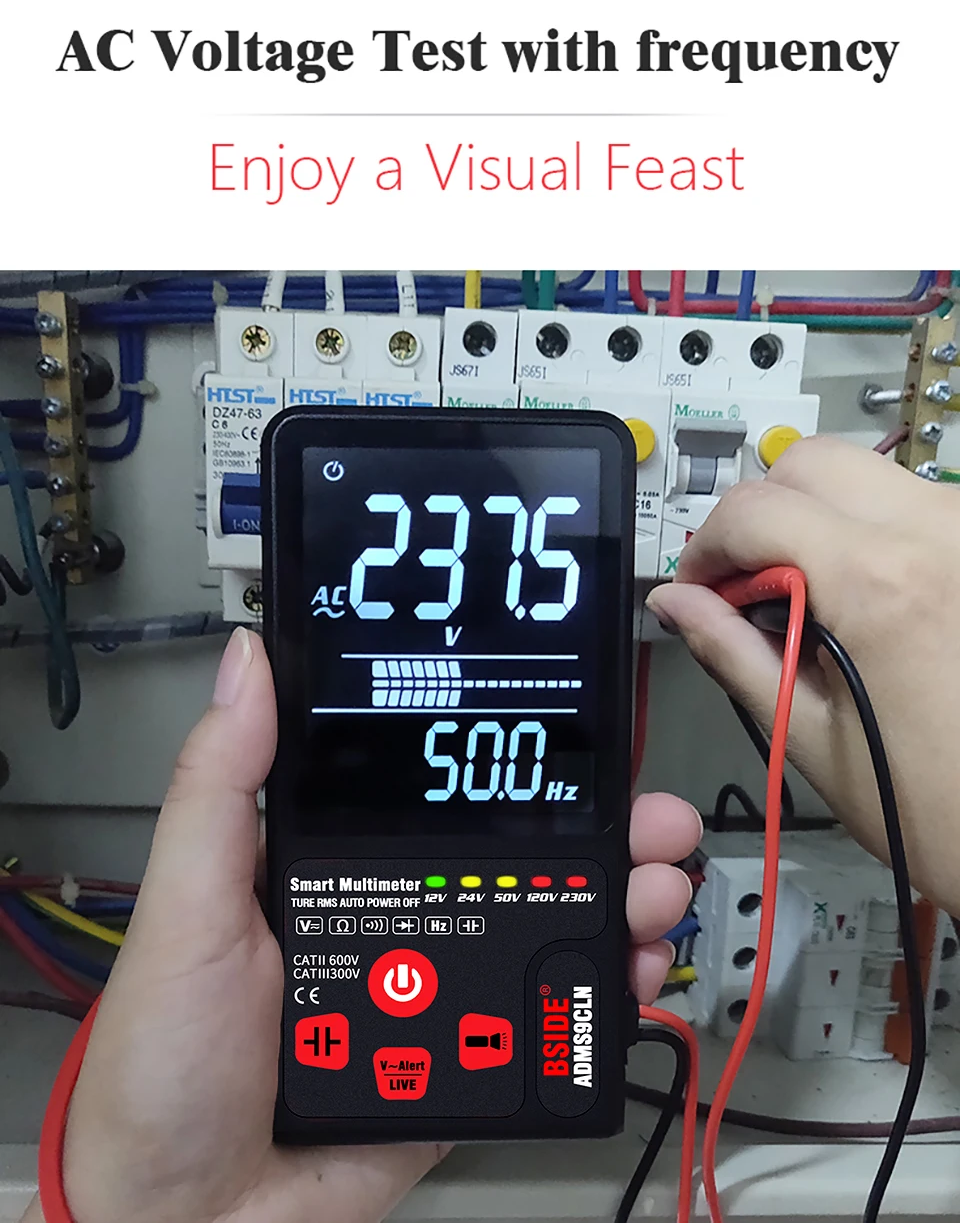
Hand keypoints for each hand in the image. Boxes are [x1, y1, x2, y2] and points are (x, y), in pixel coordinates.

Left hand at [26, 629, 699, 1222]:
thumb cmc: (163, 1067)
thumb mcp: (189, 907)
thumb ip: (220, 787)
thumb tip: (246, 662)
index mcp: (331, 865)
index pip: (433, 793)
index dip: (504, 756)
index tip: (566, 726)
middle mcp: (394, 916)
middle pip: (512, 857)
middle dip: (594, 825)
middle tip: (647, 812)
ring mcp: (435, 991)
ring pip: (545, 929)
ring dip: (616, 899)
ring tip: (656, 885)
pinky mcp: (465, 1066)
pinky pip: (546, 1023)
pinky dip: (602, 994)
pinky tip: (630, 969)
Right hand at [646, 435, 959, 914]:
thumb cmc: (934, 808)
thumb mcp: (807, 734)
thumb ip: (730, 651)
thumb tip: (676, 603)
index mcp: (878, 581)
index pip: (754, 509)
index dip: (706, 547)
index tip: (697, 587)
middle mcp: (935, 535)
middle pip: (811, 462)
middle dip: (759, 512)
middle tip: (743, 583)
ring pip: (866, 476)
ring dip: (817, 517)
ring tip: (806, 600)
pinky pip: (915, 507)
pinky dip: (871, 533)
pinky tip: (861, 603)